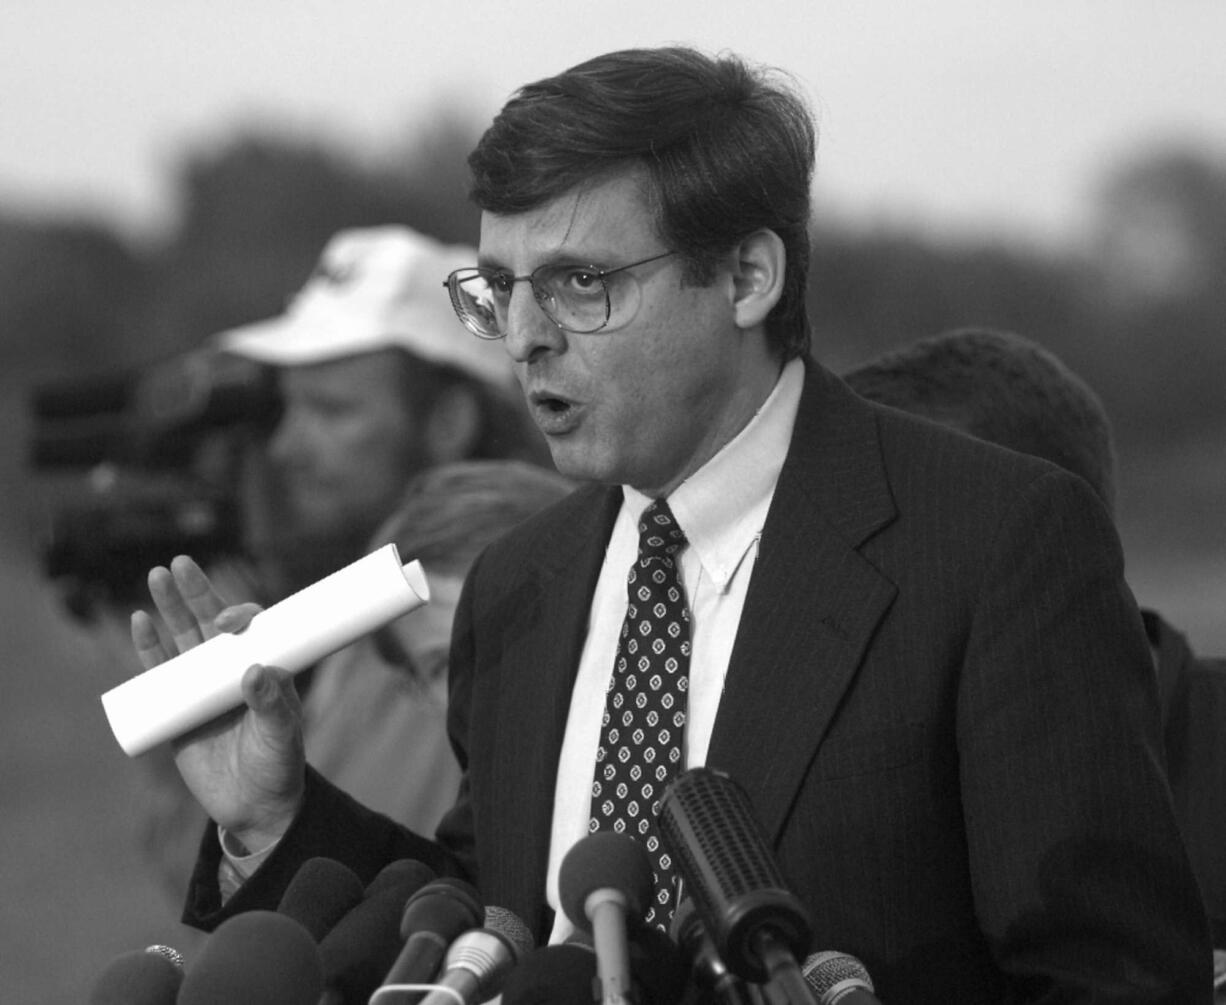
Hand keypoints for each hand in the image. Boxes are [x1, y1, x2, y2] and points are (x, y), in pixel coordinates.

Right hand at [130, 555, 304, 851]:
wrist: (254, 807)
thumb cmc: (278, 766)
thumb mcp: (282, 735)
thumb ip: (272, 706)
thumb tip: (253, 672)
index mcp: (263, 667)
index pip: (250, 630)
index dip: (237, 617)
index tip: (227, 621)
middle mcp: (231, 670)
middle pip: (210, 624)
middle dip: (195, 594)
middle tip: (179, 564)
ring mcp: (202, 687)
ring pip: (182, 640)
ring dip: (168, 609)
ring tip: (156, 577)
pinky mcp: (177, 710)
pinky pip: (159, 674)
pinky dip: (148, 649)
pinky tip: (139, 622)